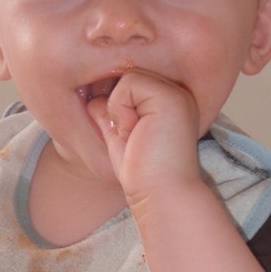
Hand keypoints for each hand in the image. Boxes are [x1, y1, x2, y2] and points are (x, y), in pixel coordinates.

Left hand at [87, 68, 202, 206]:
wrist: (161, 195)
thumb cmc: (141, 174)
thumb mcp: (118, 138)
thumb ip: (109, 115)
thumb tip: (94, 97)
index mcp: (169, 104)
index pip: (130, 86)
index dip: (117, 108)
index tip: (130, 139)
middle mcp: (177, 95)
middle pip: (127, 77)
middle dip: (117, 109)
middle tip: (133, 139)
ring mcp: (176, 94)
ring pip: (127, 76)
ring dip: (118, 110)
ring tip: (136, 136)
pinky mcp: (171, 97)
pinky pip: (128, 81)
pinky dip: (120, 108)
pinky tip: (135, 131)